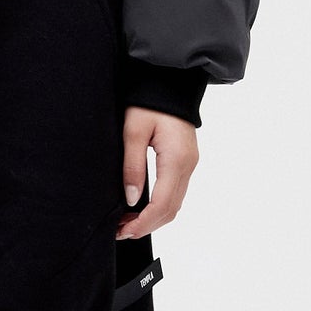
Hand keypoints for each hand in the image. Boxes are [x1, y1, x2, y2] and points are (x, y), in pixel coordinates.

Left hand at [118, 105, 197, 238]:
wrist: (169, 80)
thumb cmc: (149, 100)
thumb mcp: (133, 130)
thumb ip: (132, 165)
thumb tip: (131, 199)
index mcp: (176, 159)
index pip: (162, 204)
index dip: (143, 223)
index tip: (123, 231)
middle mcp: (188, 165)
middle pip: (171, 209)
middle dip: (147, 225)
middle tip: (121, 231)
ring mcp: (190, 164)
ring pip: (175, 203)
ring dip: (153, 218)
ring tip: (128, 222)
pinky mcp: (186, 160)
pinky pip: (176, 192)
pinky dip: (160, 206)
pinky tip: (142, 206)